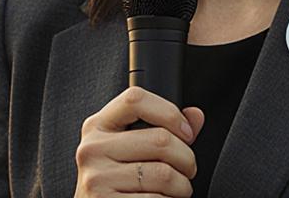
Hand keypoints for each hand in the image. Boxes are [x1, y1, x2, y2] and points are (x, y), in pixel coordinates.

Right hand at [75, 86, 205, 196]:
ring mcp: (97, 178)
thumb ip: (163, 129)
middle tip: (187, 169)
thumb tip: (195, 116)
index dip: (170, 113)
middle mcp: (92, 149)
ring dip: (182, 186)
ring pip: (164, 174)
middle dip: (186, 158)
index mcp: (97, 126)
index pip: (135, 100)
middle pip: (160, 140)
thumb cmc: (117, 182)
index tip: (186, 132)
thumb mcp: (130, 149)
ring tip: (177, 189)